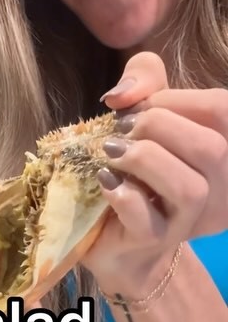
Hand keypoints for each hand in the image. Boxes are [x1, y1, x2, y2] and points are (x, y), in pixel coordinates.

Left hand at [83, 52, 227, 297]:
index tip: (139, 106)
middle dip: (159, 126)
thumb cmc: (134, 166)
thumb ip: (143, 80)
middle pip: (212, 149)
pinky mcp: (156, 241)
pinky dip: (122, 194)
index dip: (177, 99)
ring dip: (144, 160)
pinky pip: (148, 220)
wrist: (114, 234)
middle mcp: (217, 187)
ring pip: (189, 189)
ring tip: (112, 153)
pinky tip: (105, 181)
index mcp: (219, 149)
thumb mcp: (144, 111)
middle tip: (122, 129)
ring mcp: (190, 219)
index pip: (221, 111)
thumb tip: (123, 94)